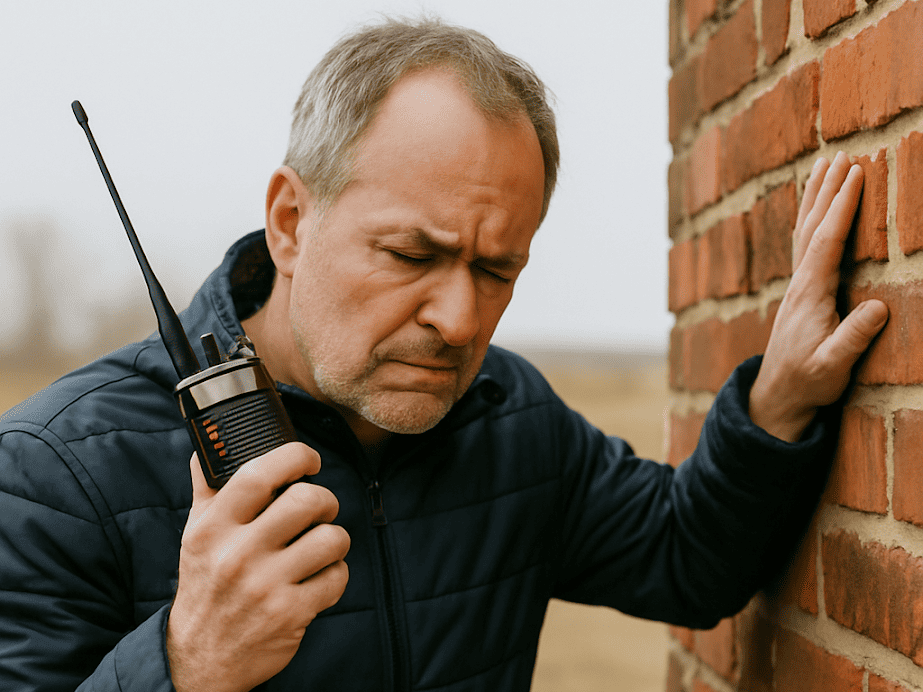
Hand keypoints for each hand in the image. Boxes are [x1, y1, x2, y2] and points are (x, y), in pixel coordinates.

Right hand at [166, 443, 349, 691]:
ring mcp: (265, 586)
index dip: (295, 456)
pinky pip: (338, 577)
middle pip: (307, 500)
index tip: (309, 460)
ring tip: (322, 546)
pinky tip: (319, 578)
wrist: (201, 659)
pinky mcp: (291, 614)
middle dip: (326, 501)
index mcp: (213, 528)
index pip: (259, 473)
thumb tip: (206, 448)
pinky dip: (336, 574)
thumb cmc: (206, 585)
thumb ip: (206, 490)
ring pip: (331, 538)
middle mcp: (237, 555)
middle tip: (320, 510)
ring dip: (335, 539)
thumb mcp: (196, 535)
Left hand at [749, 152, 888, 441]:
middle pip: (811, 226)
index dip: (842, 207)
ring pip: (804, 231)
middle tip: (840, 154)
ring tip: (825, 166)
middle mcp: (800, 283)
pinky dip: (811, 218)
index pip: (827, 241)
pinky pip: (804, 244)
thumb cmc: (808, 381)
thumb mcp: (833, 366)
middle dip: (827, 190)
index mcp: (811, 294)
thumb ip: (853, 339)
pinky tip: (814, 208)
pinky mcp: (799, 292)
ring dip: (816, 197)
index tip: (855, 174)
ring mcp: (797, 286)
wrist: (778, 395)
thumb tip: (879, 308)